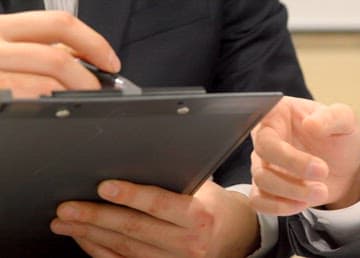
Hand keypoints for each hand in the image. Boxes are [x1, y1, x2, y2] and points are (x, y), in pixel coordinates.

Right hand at [0, 11, 119, 97]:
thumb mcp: (6, 48)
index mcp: (1, 26)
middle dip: (87, 79)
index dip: (95, 43)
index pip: (59, 23)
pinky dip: (48, 105)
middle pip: (56, 58)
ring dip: (72, 95)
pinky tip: (51, 110)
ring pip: (44, 84)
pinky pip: (27, 98)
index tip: (112, 62)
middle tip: (97, 92)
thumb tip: (86, 62)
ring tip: (77, 103)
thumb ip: (40, 48)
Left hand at [50, 180, 259, 257]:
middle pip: (135, 229)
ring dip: (91, 234)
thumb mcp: (206, 189)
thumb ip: (177, 181)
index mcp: (199, 216)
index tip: (104, 187)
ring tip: (66, 222)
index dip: (130, 195)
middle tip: (68, 208)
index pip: (160, 205)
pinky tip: (85, 239)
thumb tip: (137, 165)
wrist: (237, 238)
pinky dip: (100, 251)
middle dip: (96, 217)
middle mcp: (188, 243)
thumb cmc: (218, 208)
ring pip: (125, 248)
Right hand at [250, 96, 359, 215]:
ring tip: (321, 191)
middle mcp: (266, 137)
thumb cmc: (340, 137)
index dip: (288, 150)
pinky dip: (278, 206)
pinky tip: (302, 203)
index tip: (317, 162)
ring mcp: (264, 163)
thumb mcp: (346, 120)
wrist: (345, 166)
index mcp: (278, 113)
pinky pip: (258, 201)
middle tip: (323, 172)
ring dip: (292, 190)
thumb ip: (332, 116)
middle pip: (263, 154)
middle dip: (293, 167)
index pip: (266, 128)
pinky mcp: (266, 188)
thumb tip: (311, 124)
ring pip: (261, 180)